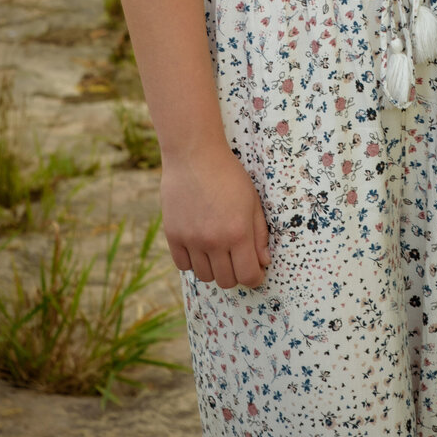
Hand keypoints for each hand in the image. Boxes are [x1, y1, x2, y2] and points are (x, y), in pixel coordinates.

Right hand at [161, 144, 270, 287]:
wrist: (194, 156)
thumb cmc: (229, 175)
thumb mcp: (252, 201)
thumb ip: (259, 234)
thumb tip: (263, 262)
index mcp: (238, 232)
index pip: (248, 275)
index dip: (255, 278)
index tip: (255, 272)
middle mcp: (214, 241)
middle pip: (226, 281)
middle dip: (236, 273)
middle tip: (236, 258)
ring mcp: (191, 240)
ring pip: (205, 276)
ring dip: (214, 268)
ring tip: (217, 249)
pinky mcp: (173, 236)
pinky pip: (184, 266)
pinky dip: (193, 261)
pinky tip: (199, 245)